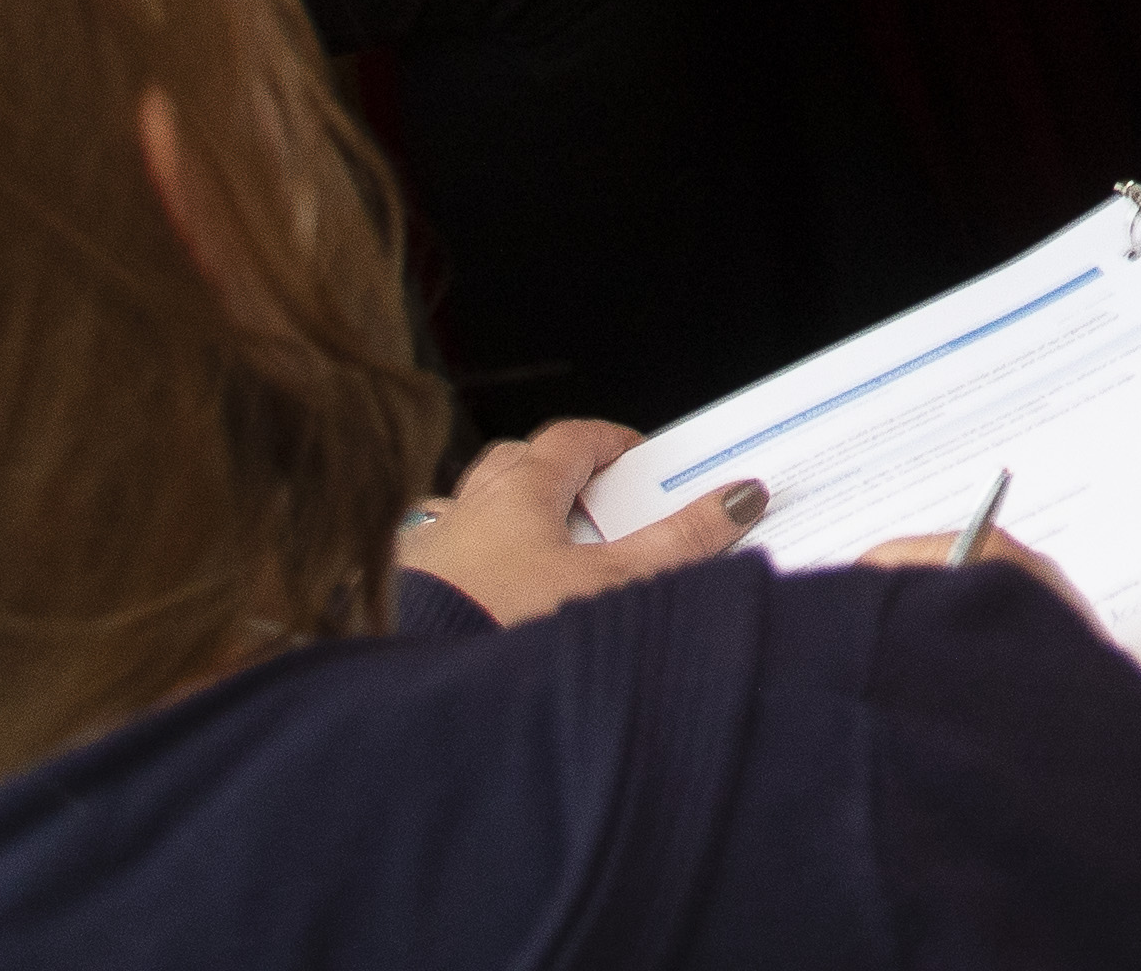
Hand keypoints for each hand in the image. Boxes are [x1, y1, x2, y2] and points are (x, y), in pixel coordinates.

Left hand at [398, 423, 756, 631]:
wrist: (424, 703)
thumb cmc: (508, 631)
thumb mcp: (614, 586)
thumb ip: (678, 543)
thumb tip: (739, 498)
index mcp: (517, 491)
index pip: (571, 438)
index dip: (610, 441)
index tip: (638, 457)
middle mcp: (464, 509)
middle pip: (514, 464)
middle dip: (555, 473)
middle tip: (596, 501)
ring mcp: (427, 552)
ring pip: (469, 510)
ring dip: (503, 518)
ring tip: (537, 552)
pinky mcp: (402, 596)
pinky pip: (436, 560)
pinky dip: (464, 564)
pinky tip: (481, 597)